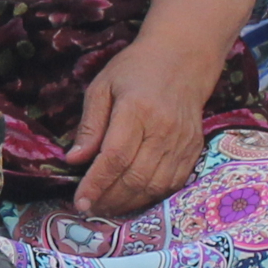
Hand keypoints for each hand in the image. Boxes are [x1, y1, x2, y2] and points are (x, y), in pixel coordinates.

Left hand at [67, 36, 215, 217]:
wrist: (184, 58)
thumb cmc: (136, 69)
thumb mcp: (102, 87)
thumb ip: (89, 125)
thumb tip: (74, 159)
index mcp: (137, 110)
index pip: (114, 157)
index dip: (96, 183)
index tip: (79, 201)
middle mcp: (164, 129)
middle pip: (136, 176)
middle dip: (109, 198)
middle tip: (89, 209)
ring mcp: (183, 141)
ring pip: (155, 185)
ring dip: (129, 203)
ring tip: (106, 207)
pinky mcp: (194, 148)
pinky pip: (174, 182)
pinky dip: (152, 196)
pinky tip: (133, 198)